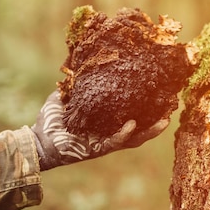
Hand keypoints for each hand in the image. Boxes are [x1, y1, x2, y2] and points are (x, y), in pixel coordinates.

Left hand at [31, 91, 168, 170]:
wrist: (38, 139)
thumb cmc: (52, 118)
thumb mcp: (67, 95)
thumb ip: (78, 81)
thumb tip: (85, 60)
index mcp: (106, 119)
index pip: (132, 113)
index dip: (148, 107)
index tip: (163, 94)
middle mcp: (110, 132)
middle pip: (141, 128)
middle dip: (158, 120)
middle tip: (172, 108)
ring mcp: (105, 142)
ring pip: (134, 139)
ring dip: (150, 131)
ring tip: (164, 120)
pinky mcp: (97, 150)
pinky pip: (115, 142)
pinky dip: (124, 134)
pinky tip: (133, 124)